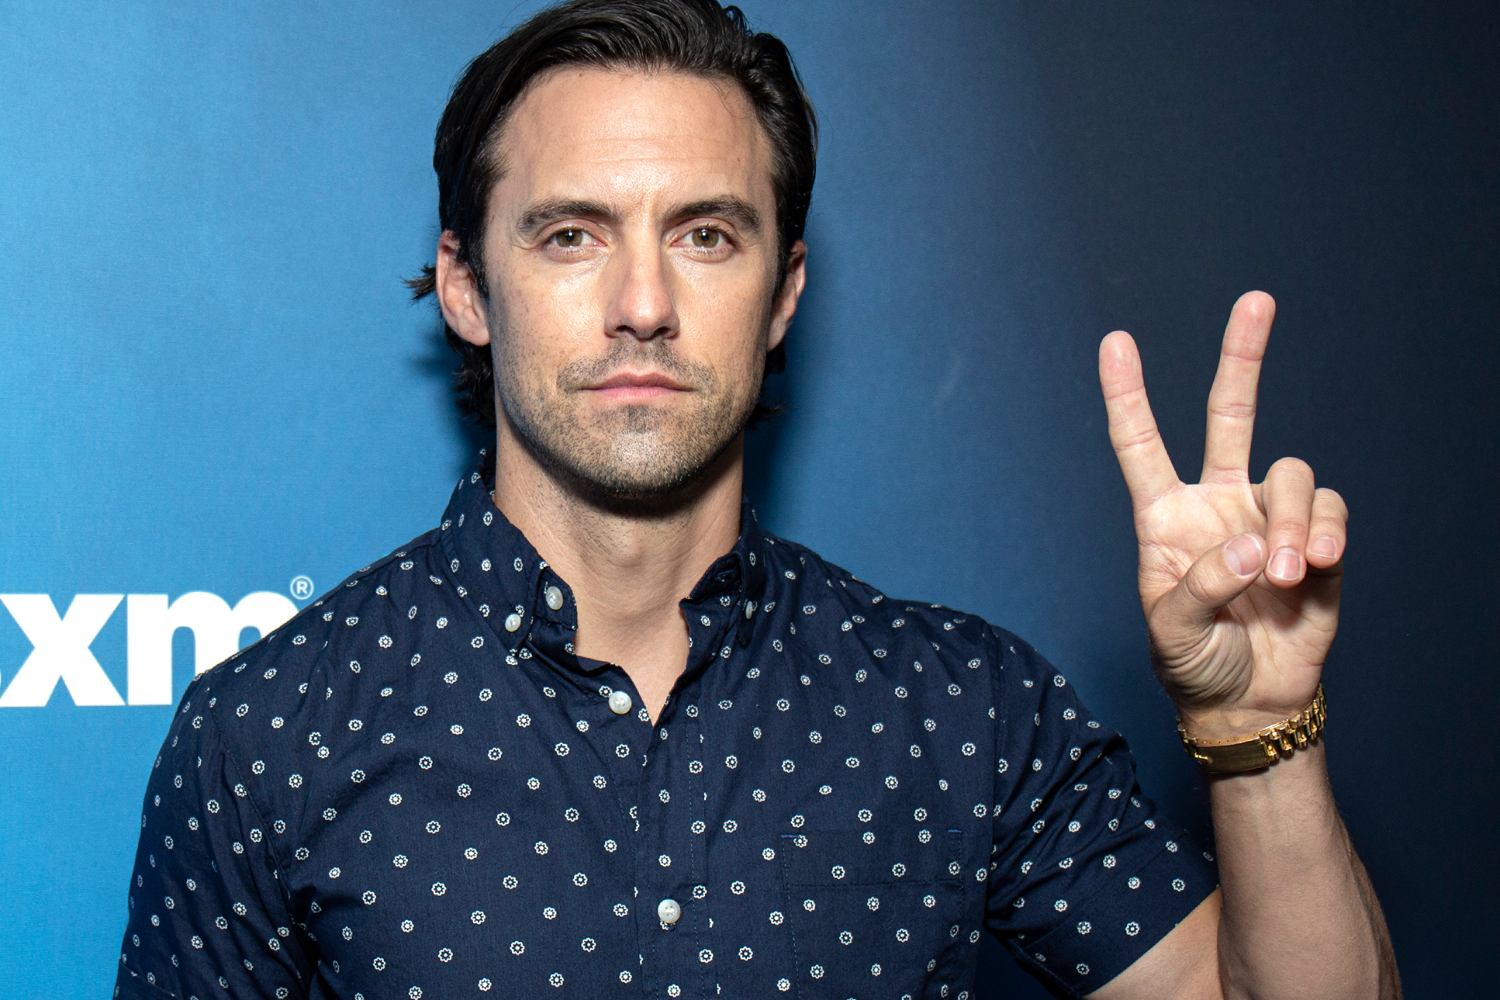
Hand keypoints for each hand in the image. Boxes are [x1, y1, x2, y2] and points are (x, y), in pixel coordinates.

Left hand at [1098, 291, 1347, 738]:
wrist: (1249, 701)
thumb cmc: (1194, 662)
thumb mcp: (1172, 631)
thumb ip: (1200, 585)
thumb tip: (1250, 545)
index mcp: (1164, 517)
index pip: (1141, 446)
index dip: (1127, 395)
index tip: (1115, 342)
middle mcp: (1217, 503)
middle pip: (1230, 415)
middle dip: (1243, 356)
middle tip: (1256, 299)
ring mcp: (1268, 517)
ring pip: (1290, 475)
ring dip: (1291, 521)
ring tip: (1281, 576)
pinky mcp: (1318, 540)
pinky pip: (1331, 510)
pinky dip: (1324, 532)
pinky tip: (1313, 568)